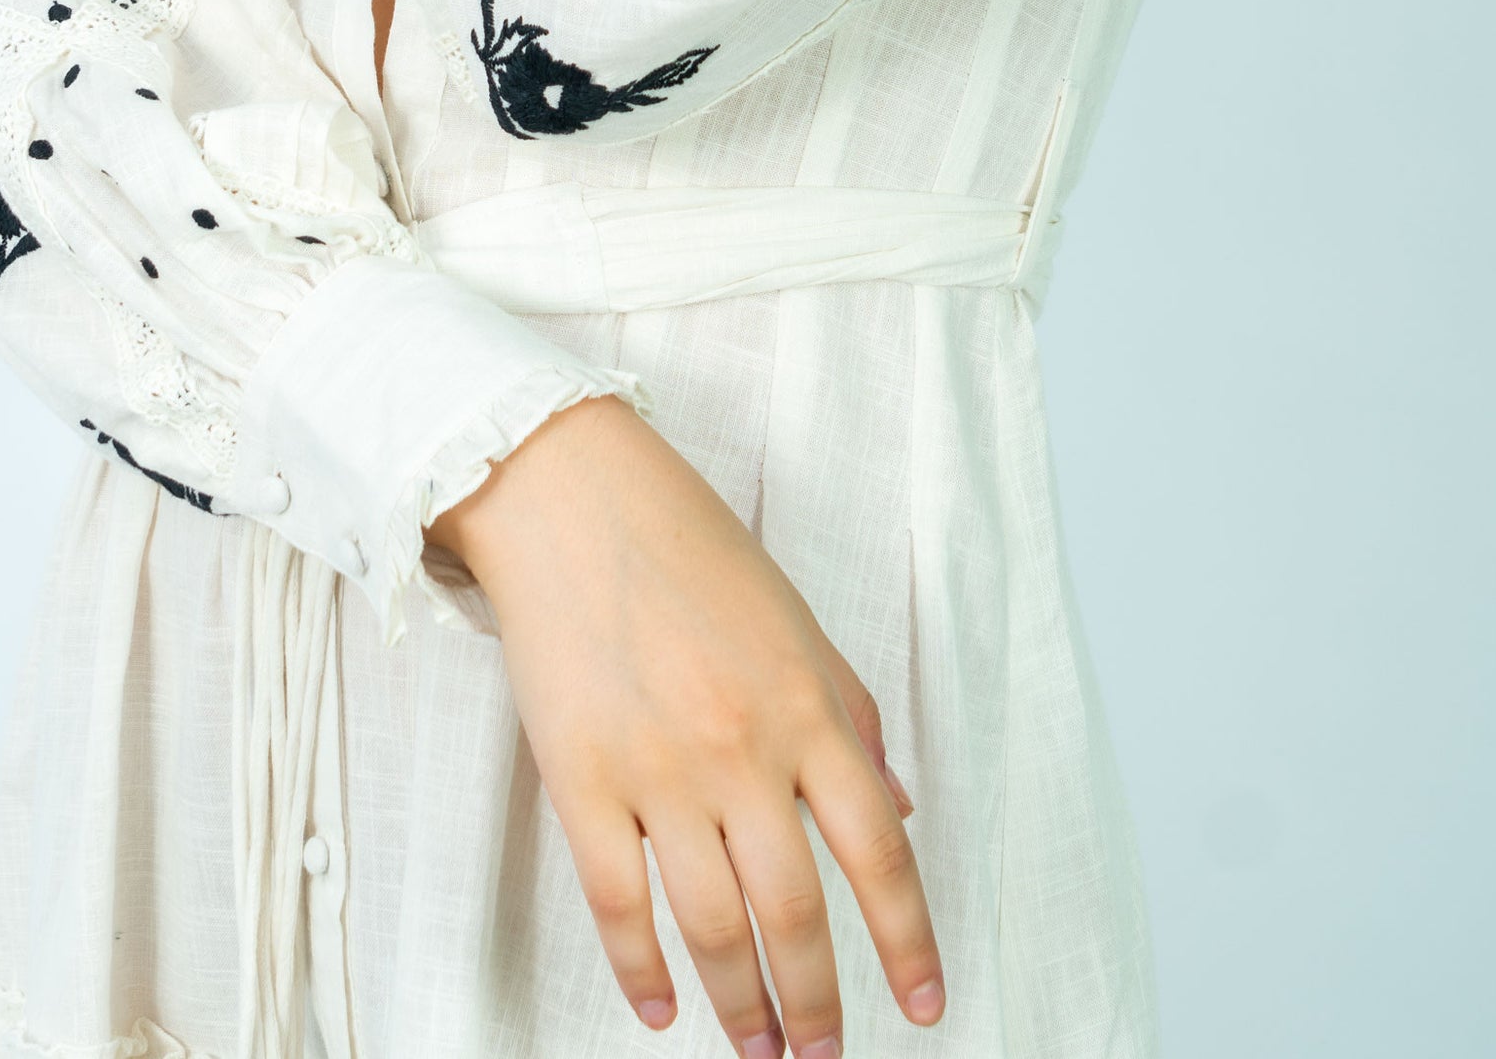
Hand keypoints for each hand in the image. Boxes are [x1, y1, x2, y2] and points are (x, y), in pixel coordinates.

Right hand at [427, 391, 943, 1054]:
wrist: (569, 492)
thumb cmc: (687, 546)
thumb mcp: (795, 620)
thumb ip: (851, 715)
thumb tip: (896, 812)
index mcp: (806, 704)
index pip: (878, 852)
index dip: (907, 942)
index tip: (926, 1004)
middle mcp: (741, 747)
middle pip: (796, 911)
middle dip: (819, 1003)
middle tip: (824, 1056)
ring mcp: (657, 768)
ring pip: (713, 924)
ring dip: (742, 1004)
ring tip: (759, 1050)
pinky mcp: (578, 777)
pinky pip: (618, 902)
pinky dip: (641, 970)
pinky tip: (661, 1007)